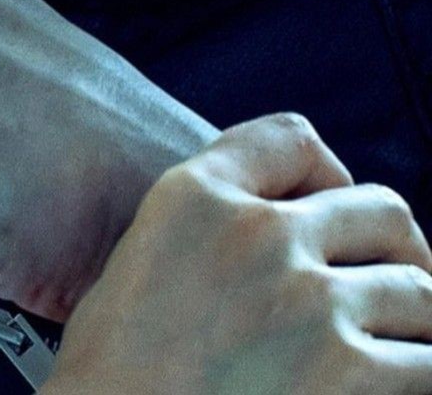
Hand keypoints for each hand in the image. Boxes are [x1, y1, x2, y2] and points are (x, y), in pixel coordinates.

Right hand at [46, 114, 431, 393]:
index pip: (291, 139)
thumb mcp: (135, 264)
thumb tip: (284, 235)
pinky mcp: (348, 371)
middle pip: (378, 210)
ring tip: (398, 348)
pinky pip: (428, 364)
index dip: (326, 175)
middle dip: (397, 250)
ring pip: (419, 291)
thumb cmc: (110, 374)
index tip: (332, 210)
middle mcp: (256, 236)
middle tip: (393, 286)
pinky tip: (392, 387)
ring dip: (415, 323)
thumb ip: (205, 230)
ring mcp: (309, 302)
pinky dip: (418, 375)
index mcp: (192, 199)